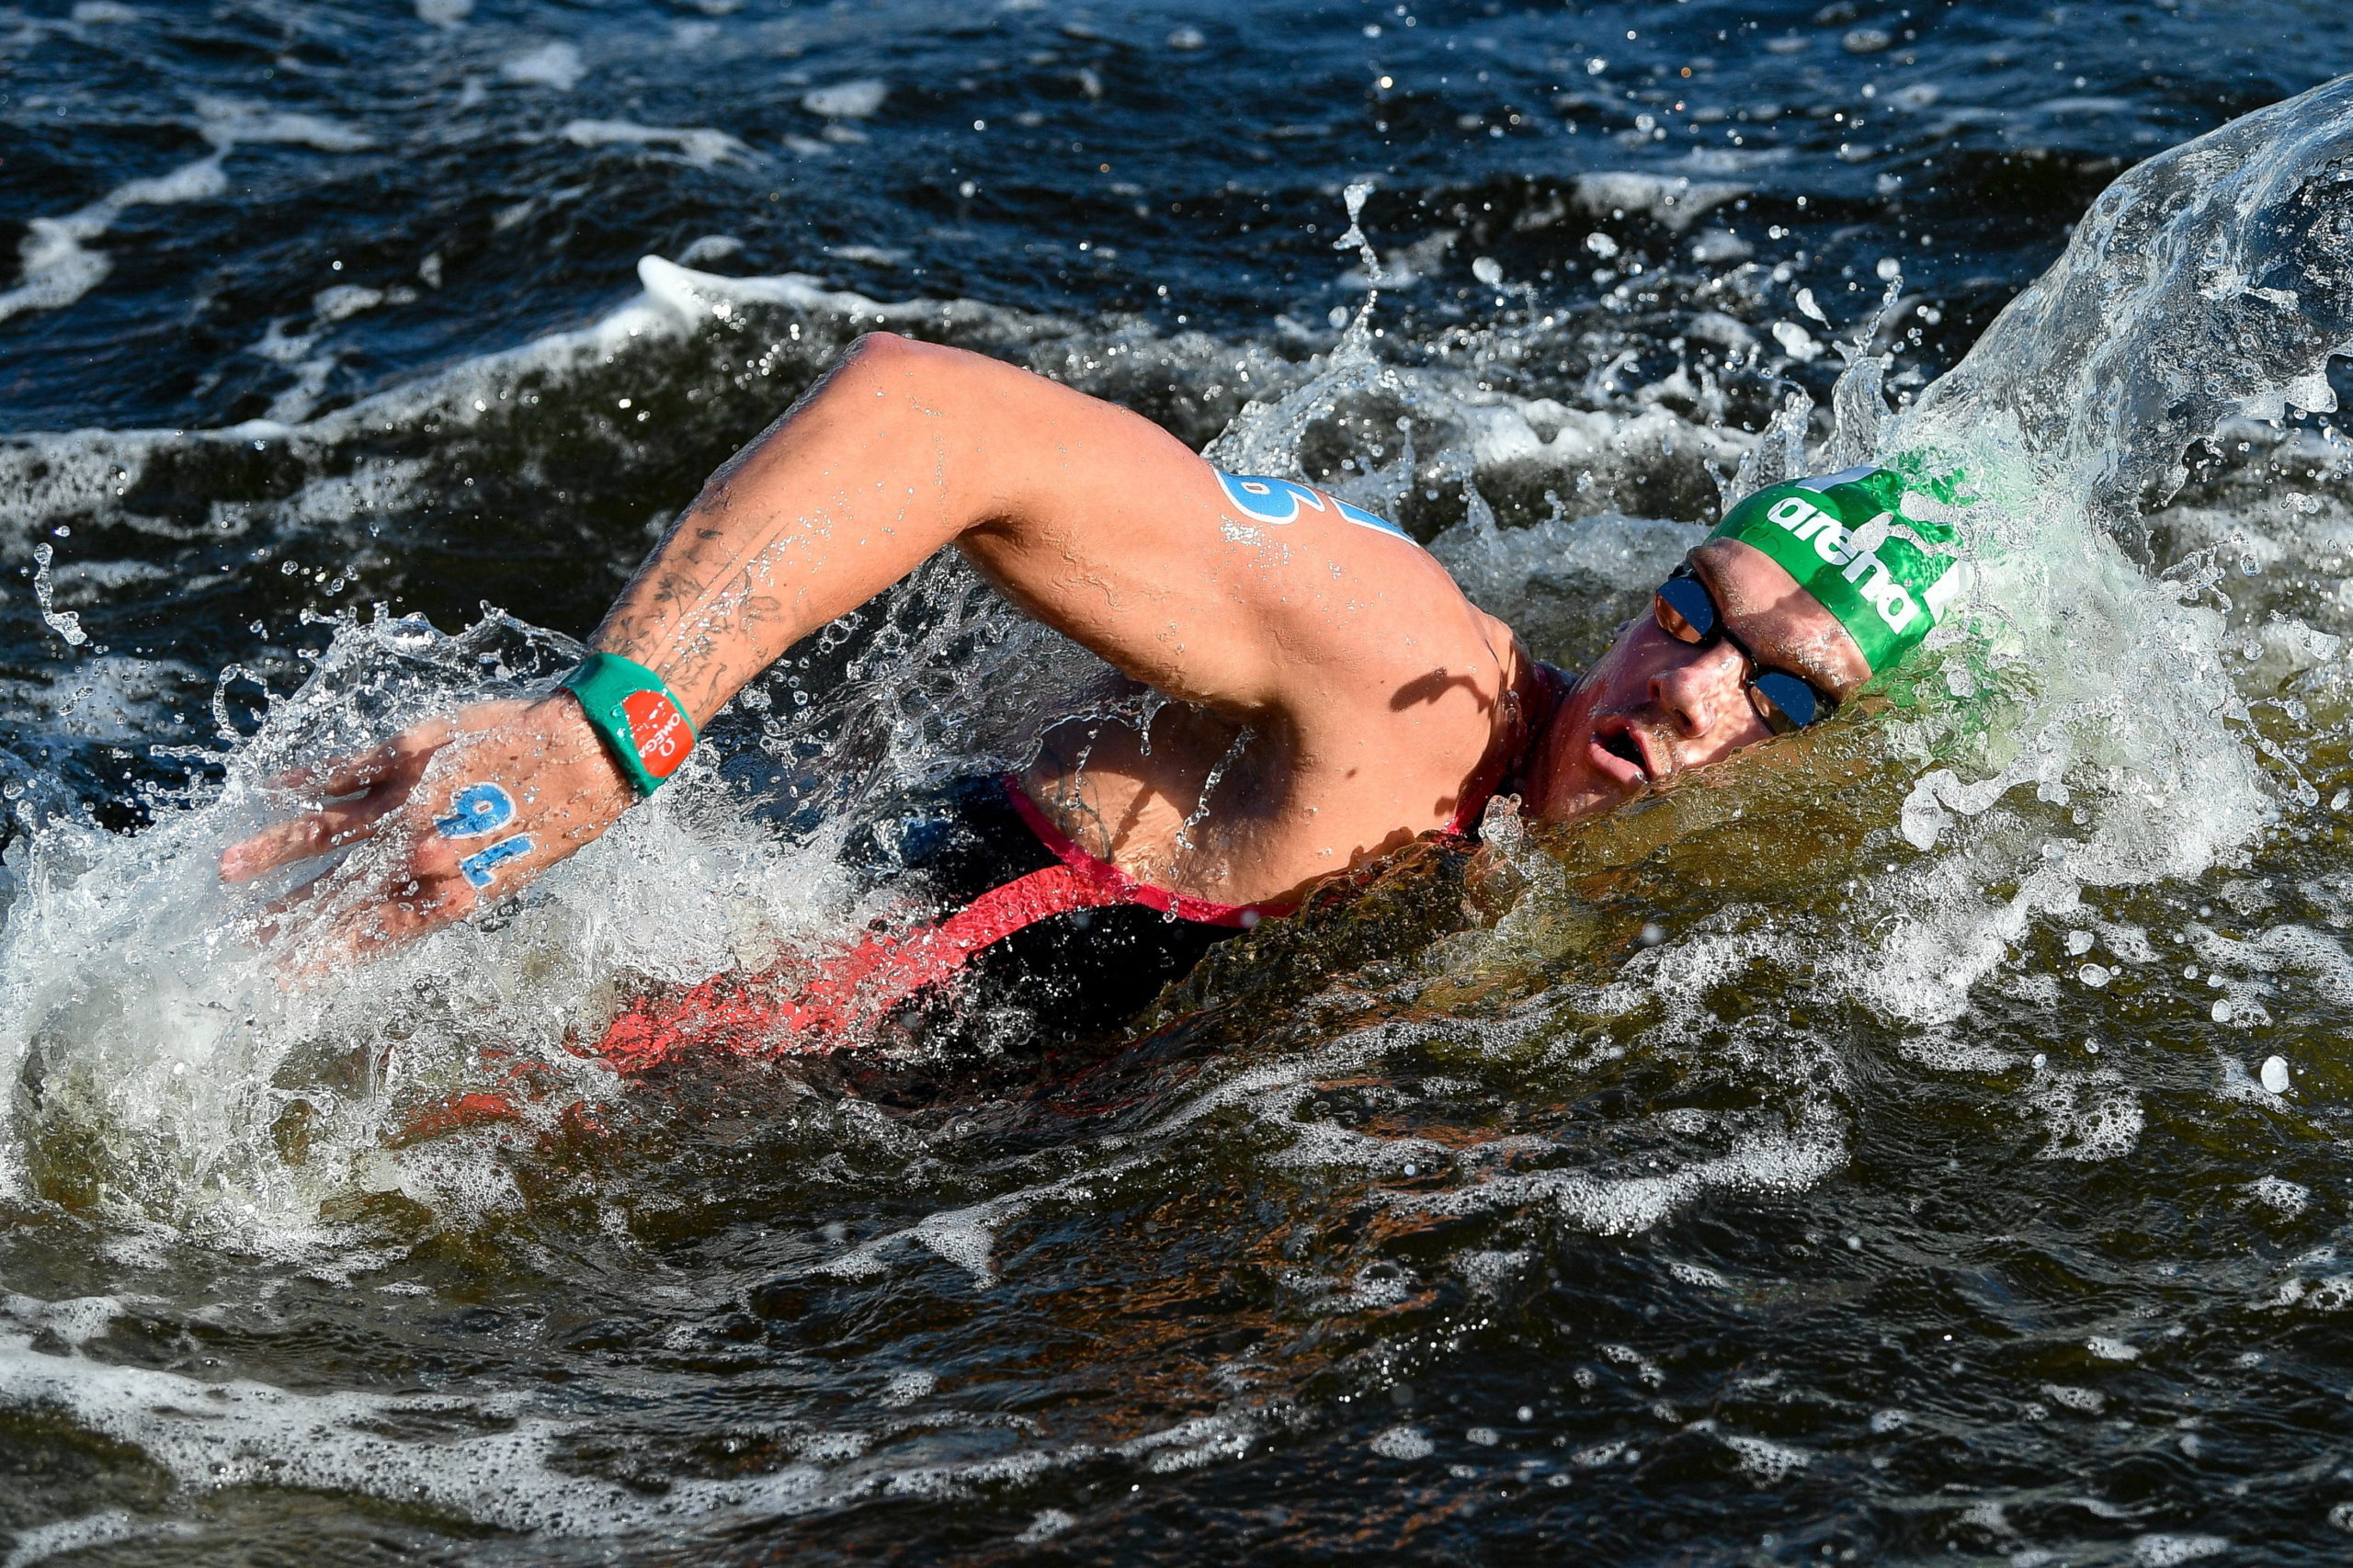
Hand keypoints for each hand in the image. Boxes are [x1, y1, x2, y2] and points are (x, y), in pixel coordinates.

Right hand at [219, 694, 635, 963]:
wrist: (585, 754)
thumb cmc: (553, 820)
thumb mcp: (508, 876)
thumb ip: (447, 895)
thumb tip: (395, 916)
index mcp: (451, 893)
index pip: (372, 934)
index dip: (324, 956)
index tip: (280, 975)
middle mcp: (424, 854)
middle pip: (341, 891)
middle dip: (286, 916)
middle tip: (237, 938)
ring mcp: (414, 802)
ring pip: (329, 832)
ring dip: (276, 850)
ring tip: (227, 867)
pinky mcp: (413, 755)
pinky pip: (349, 769)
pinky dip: (312, 780)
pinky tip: (274, 788)